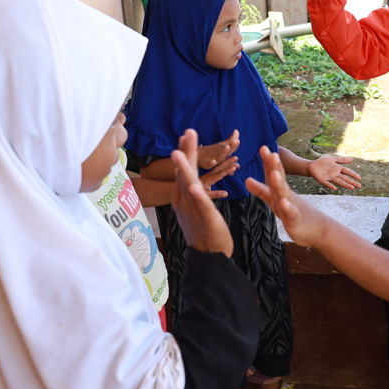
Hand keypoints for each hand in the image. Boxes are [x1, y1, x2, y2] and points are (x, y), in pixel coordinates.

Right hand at [171, 129, 233, 256]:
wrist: (209, 256)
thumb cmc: (205, 231)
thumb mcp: (196, 207)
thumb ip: (193, 193)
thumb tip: (190, 180)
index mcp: (184, 197)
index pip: (184, 170)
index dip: (186, 152)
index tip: (187, 134)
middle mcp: (184, 201)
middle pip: (184, 172)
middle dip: (185, 151)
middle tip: (187, 131)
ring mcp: (193, 209)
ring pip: (188, 184)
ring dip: (185, 167)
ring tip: (180, 151)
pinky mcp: (205, 218)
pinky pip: (202, 204)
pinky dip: (198, 193)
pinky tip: (194, 184)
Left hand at [199, 156, 239, 198]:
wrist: (186, 192)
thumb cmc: (195, 196)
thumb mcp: (205, 196)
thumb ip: (215, 194)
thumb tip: (226, 193)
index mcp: (207, 180)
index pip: (218, 174)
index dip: (226, 171)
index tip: (234, 168)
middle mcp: (207, 175)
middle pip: (219, 167)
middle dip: (227, 162)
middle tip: (236, 157)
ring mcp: (208, 174)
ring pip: (218, 166)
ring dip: (226, 162)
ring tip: (234, 159)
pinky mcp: (208, 175)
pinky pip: (217, 169)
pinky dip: (224, 166)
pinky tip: (230, 166)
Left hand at [246, 146, 326, 247]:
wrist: (316, 229)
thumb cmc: (293, 212)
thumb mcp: (274, 201)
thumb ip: (261, 190)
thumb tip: (246, 179)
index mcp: (279, 190)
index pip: (273, 173)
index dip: (268, 162)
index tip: (263, 147)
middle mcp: (285, 196)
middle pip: (279, 180)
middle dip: (275, 167)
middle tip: (271, 153)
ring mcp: (291, 207)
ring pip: (284, 194)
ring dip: (279, 183)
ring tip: (274, 173)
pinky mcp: (295, 220)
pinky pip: (291, 213)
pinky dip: (287, 207)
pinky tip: (284, 202)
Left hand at [307, 155, 361, 190]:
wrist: (312, 166)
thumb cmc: (323, 162)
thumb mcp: (333, 159)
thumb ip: (342, 160)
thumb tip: (352, 160)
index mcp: (338, 169)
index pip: (347, 172)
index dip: (353, 175)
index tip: (359, 179)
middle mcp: (335, 174)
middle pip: (345, 178)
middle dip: (352, 182)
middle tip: (359, 186)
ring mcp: (329, 178)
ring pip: (339, 182)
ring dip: (345, 185)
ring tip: (351, 188)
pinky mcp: (323, 180)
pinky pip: (327, 183)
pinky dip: (331, 186)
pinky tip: (335, 189)